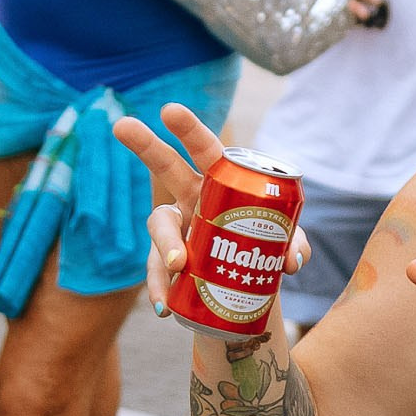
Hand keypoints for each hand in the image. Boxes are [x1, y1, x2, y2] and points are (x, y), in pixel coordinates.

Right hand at [111, 104, 307, 316]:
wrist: (247, 280)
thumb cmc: (264, 244)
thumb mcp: (285, 242)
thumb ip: (294, 244)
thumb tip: (291, 260)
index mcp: (221, 182)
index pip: (205, 150)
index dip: (188, 129)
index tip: (168, 109)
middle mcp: (192, 198)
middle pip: (165, 167)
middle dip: (145, 144)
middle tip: (121, 125)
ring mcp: (177, 229)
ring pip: (159, 226)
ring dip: (165, 243)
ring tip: (178, 266)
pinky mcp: (169, 262)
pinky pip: (159, 273)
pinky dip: (162, 289)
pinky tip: (164, 307)